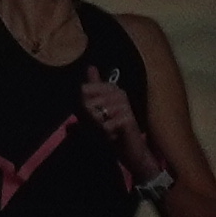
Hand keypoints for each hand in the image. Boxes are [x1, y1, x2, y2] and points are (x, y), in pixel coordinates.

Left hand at [79, 75, 168, 193]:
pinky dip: (106, 133)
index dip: (83, 105)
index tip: (92, 115)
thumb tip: (90, 66)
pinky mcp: (128, 119)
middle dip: (91, 118)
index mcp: (112, 88)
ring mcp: (124, 105)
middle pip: (88, 102)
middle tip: (102, 125)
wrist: (132, 150)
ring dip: (99, 126)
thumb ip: (95, 89)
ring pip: (97, 114)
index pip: (85, 90)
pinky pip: (106, 125)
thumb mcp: (101, 110)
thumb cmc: (115, 128)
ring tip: (109, 130)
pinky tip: (114, 135)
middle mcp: (119, 93)